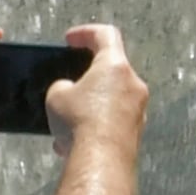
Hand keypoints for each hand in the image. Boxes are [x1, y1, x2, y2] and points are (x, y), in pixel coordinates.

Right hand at [49, 23, 147, 151]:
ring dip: (89, 105)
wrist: (101, 161)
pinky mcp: (137, 131)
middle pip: (111, 69)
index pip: (105, 35)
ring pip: (110, 98)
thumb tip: (70, 91)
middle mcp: (134, 85)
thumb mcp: (56, 94)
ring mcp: (139, 109)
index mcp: (116, 66)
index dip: (86, 33)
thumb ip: (63, 84)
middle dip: (86, 76)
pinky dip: (95, 125)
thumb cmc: (80, 122)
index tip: (70, 40)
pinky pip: (113, 121)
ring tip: (64, 122)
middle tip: (67, 85)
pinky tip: (73, 142)